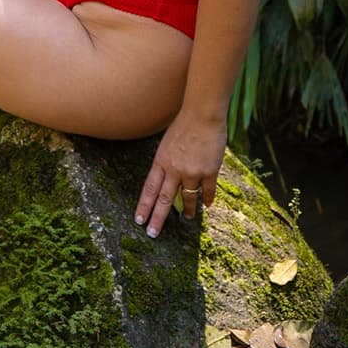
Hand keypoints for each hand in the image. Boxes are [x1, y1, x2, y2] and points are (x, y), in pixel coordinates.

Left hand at [134, 112, 225, 237]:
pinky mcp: (209, 171)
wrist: (203, 114)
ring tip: (188, 219)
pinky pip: (207, 191)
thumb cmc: (183, 124)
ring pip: (188, 198)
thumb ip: (166, 161)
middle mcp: (174, 170)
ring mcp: (192, 172)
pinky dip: (207, 199)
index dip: (144, 206)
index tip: (139, 220)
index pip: (149, 189)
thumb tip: (166, 177)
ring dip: (188, 211)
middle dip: (157, 218)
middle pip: (164, 200)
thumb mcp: (166, 143)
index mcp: (161, 161)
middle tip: (152, 234)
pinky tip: (207, 205)